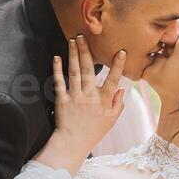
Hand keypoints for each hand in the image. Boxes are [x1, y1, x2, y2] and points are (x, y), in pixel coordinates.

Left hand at [51, 35, 125, 154]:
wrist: (72, 143)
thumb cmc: (93, 132)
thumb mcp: (111, 120)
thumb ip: (118, 104)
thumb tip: (122, 89)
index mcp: (104, 100)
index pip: (113, 80)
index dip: (118, 66)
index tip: (121, 52)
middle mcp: (90, 96)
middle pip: (89, 69)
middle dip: (87, 50)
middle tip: (84, 35)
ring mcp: (75, 96)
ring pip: (75, 71)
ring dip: (74, 54)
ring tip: (73, 40)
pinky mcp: (62, 100)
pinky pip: (59, 82)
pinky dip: (58, 69)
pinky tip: (57, 57)